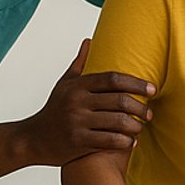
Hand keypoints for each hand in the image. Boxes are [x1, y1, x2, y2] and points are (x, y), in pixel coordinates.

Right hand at [18, 40, 153, 165]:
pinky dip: (124, 142)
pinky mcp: (77, 142)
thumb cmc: (53, 110)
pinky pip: (109, 141)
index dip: (136, 83)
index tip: (152, 89)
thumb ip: (79, 64)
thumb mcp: (64, 85)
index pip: (113, 79)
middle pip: (119, 100)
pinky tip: (130, 141)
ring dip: (135, 126)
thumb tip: (89, 41)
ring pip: (117, 122)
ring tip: (141, 127)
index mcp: (77, 86)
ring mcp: (77, 122)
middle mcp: (77, 102)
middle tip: (150, 113)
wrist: (32, 139)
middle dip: (140, 107)